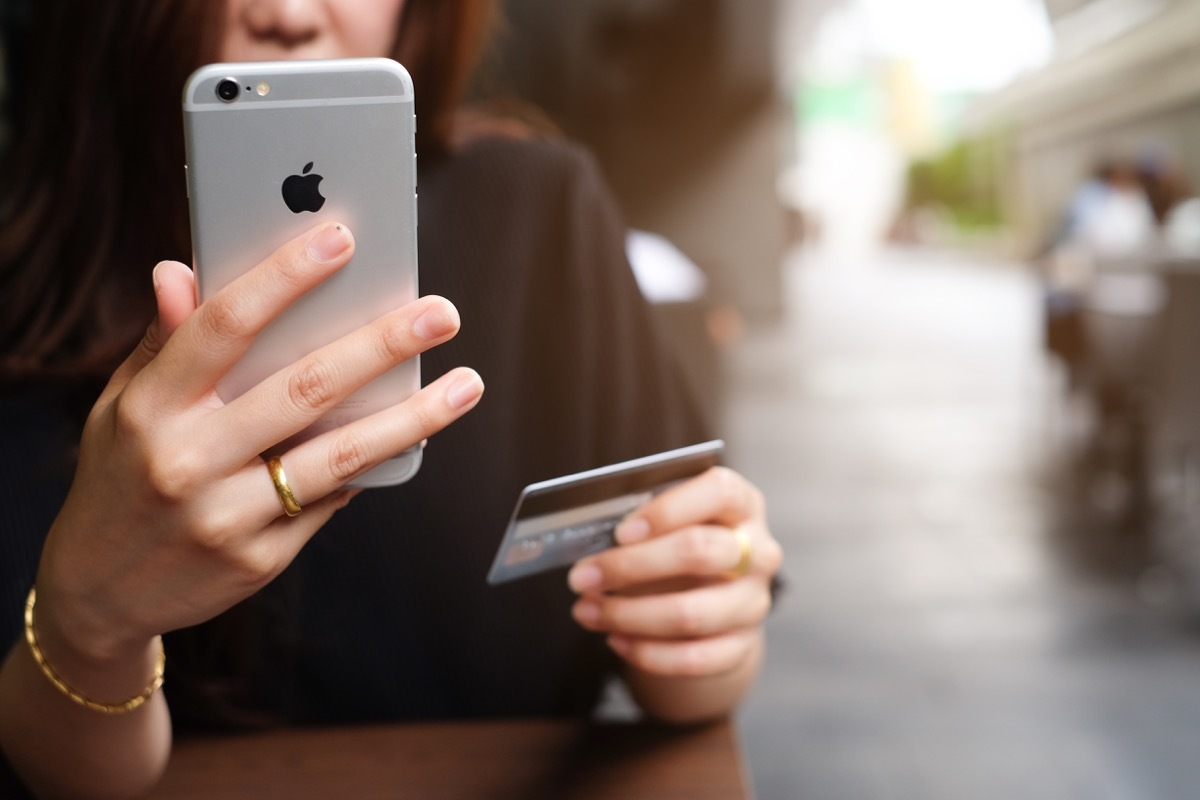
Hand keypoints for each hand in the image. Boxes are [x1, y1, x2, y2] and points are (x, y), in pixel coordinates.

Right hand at [35, 223, 483, 668]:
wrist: (98, 592)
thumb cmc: (120, 476)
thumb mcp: (121, 407)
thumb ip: (163, 342)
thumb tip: (180, 270)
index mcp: (151, 406)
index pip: (224, 325)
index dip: (284, 277)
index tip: (340, 238)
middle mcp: (187, 460)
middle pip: (303, 387)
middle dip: (381, 344)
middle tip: (442, 313)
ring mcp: (226, 514)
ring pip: (339, 454)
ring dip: (413, 417)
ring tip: (466, 384)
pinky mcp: (260, 558)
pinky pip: (331, 498)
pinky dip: (370, 466)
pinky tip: (409, 438)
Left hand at [567, 467, 780, 677]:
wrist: (714, 600)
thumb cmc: (680, 546)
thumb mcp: (668, 522)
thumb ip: (641, 525)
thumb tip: (593, 548)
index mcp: (742, 504)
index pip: (719, 493)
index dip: (668, 510)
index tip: (621, 532)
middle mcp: (757, 551)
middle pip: (699, 552)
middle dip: (631, 566)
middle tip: (582, 576)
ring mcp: (754, 601)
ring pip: (691, 614)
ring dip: (628, 616)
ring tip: (585, 611)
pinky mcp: (743, 645)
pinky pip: (694, 658)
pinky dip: (647, 653)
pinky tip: (615, 640)